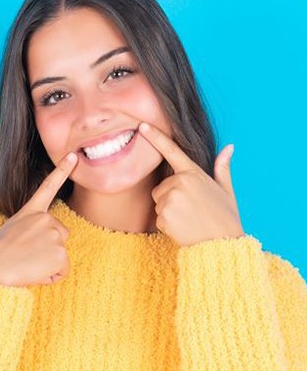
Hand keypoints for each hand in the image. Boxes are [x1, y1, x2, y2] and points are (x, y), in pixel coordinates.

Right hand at [0, 152, 78, 286]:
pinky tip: (34, 273)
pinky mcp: (61, 254)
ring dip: (48, 264)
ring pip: (61, 255)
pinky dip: (50, 276)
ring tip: (28, 265)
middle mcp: (45, 219)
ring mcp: (55, 235)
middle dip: (50, 247)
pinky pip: (61, 271)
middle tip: (28, 256)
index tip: (74, 157)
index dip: (62, 170)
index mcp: (29, 212)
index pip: (48, 187)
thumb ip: (8, 234)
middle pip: (61, 234)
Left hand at [138, 122, 245, 246]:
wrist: (222, 245)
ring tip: (188, 219)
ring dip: (169, 211)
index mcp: (194, 173)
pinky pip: (158, 218)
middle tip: (191, 210)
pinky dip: (167, 225)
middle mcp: (180, 182)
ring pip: (159, 202)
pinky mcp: (163, 216)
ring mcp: (170, 199)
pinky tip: (183, 228)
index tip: (142, 126)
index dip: (156, 137)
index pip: (172, 151)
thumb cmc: (225, 218)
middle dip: (171, 197)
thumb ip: (222, 168)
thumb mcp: (226, 190)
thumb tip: (229, 147)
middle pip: (161, 187)